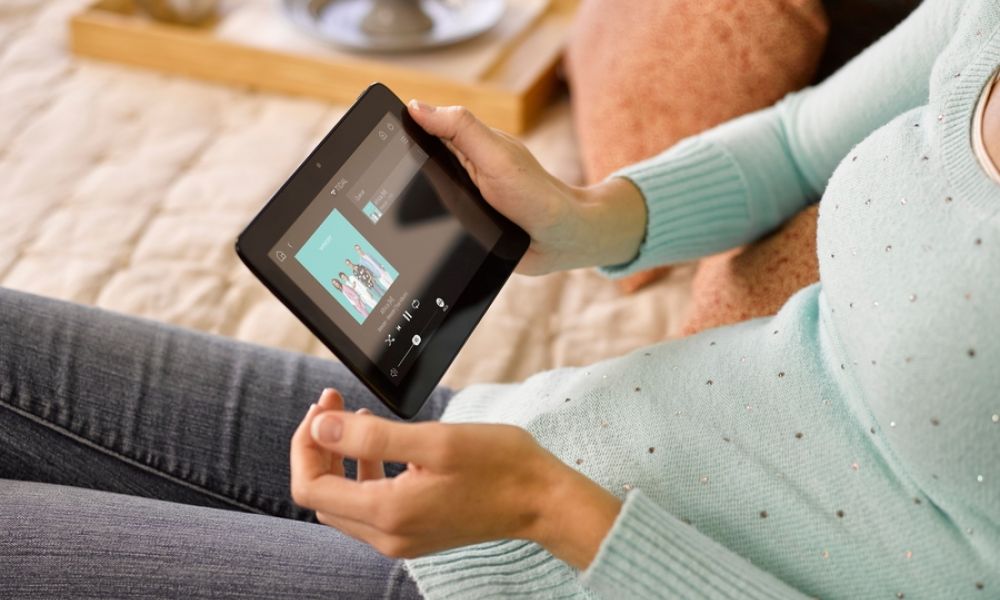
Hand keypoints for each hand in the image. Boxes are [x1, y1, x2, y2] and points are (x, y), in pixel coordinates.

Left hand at [290, 389, 622, 568]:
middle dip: (319, 446)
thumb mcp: (435, 440)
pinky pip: (370, 505)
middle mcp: (388, 536)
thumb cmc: (500, 467)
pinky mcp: (416, 532)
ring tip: (352, 416)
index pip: (311, 486)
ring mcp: (402, 538)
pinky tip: (381, 442)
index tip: (321, 408)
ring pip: (343, 501)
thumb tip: (321, 427)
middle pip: (322, 495)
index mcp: (388, 513)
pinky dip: (364, 471)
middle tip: (331, 404)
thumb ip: (372, 436)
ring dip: (339, 457)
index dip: (305, 443)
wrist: (543, 500)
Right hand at [407, 101, 646, 275]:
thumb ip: (460, 129)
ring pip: (420, 203)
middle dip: (402, 178)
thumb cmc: (535, 194)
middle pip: (414, 169)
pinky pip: (434, 232)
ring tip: (408, 218)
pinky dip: (428, 237)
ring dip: (415, 212)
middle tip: (394, 190)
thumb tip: (415, 107)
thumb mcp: (496, 155)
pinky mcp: (461, 232)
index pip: (420, 132)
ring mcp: (458, 202)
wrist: (560, 241)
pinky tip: (424, 241)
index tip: (376, 139)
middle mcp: (458, 172)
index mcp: (463, 147)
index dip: (398, 133)